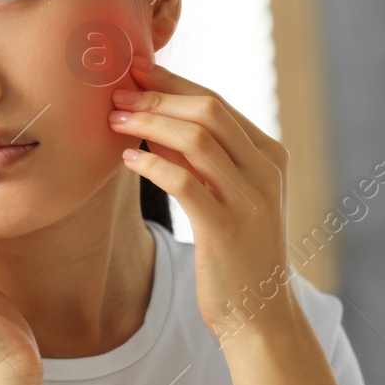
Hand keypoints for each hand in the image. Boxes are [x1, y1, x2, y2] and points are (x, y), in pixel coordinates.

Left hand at [108, 62, 297, 342]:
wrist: (260, 314)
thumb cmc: (237, 255)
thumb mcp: (228, 198)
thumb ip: (204, 162)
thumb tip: (157, 124)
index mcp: (270, 156)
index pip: (217, 102)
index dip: (172, 82)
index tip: (135, 71)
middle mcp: (266, 172)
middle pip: (208, 112)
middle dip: (157, 96)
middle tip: (117, 93)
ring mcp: (250, 200)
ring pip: (198, 140)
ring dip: (150, 124)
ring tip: (114, 120)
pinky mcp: (227, 229)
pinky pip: (184, 183)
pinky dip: (152, 164)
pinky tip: (128, 159)